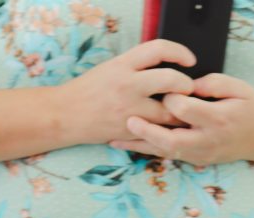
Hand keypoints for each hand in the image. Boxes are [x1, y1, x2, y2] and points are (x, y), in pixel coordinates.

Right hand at [58, 40, 195, 145]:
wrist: (64, 115)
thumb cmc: (88, 90)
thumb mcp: (111, 68)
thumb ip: (136, 65)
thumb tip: (166, 64)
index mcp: (123, 64)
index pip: (159, 49)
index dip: (180, 52)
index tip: (189, 60)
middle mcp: (127, 84)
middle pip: (171, 80)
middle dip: (186, 85)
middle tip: (187, 90)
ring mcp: (129, 109)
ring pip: (168, 111)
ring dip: (180, 112)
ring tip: (180, 112)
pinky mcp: (129, 130)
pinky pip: (157, 131)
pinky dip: (166, 130)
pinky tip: (167, 128)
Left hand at [110, 74, 253, 164]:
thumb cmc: (250, 108)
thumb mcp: (239, 88)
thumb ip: (214, 83)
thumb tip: (189, 83)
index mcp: (218, 119)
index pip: (186, 110)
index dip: (172, 98)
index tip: (166, 89)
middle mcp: (207, 140)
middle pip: (171, 140)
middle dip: (147, 132)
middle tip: (128, 121)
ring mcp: (199, 154)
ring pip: (165, 152)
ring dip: (139, 146)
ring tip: (115, 139)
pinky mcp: (194, 160)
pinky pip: (167, 156)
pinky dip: (147, 150)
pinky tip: (129, 145)